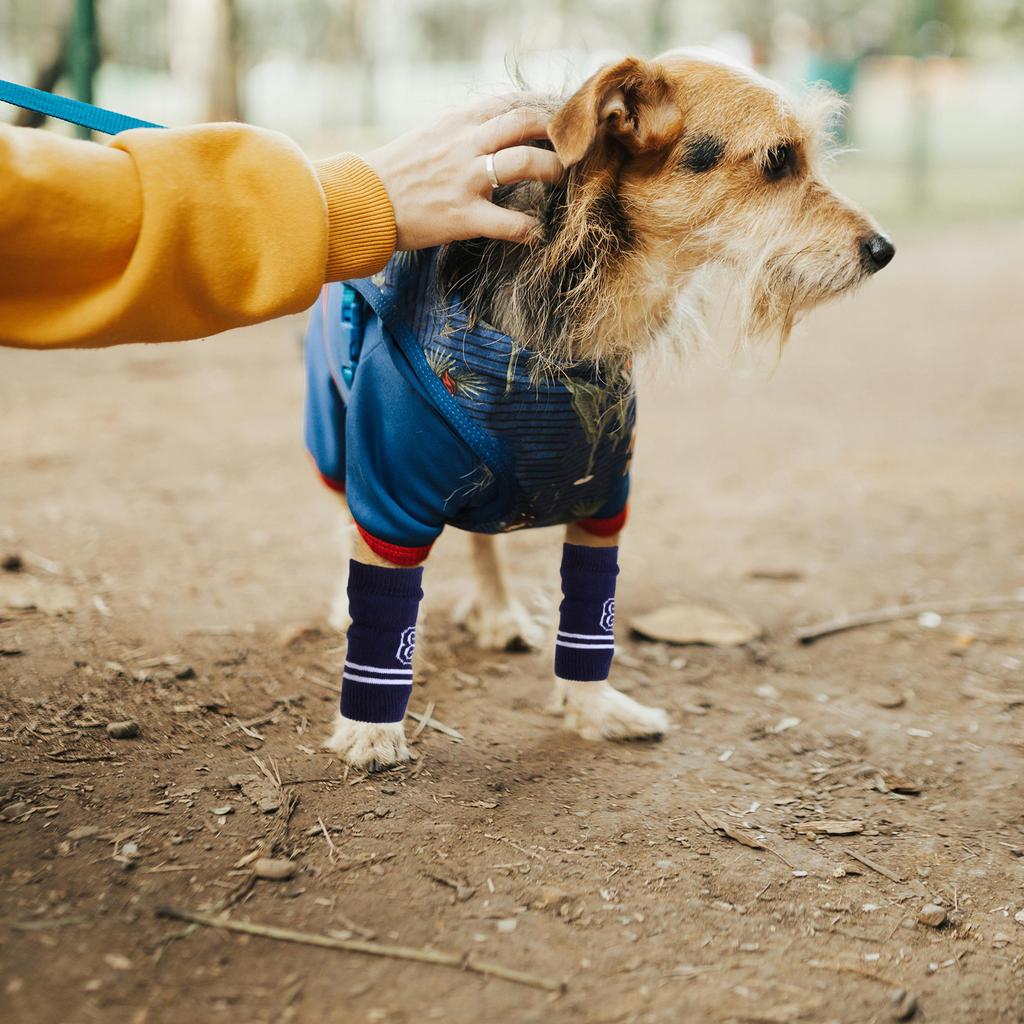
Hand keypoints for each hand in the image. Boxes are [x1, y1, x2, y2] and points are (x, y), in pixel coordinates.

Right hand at [362, 96, 563, 249]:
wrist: (361, 202)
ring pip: (525, 163)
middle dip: (556, 134)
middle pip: (526, 123)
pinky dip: (530, 229)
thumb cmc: (394, 174)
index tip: (556, 124)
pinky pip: (511, 223)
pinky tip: (537, 233)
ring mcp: (466, 179)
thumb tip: (492, 132)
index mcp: (457, 123)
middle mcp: (465, 144)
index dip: (540, 112)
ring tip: (562, 181)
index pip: (510, 104)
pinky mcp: (464, 216)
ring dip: (553, 170)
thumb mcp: (429, 137)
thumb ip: (462, 132)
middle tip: (570, 150)